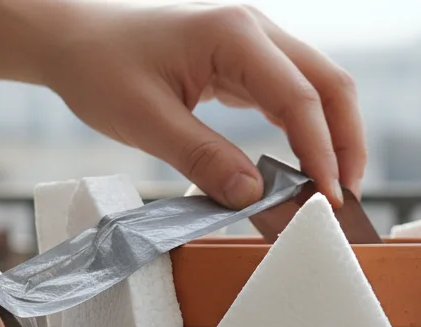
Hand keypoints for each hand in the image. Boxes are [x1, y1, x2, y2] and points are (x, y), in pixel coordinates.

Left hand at [43, 2, 364, 207]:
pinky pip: (294, 95)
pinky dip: (307, 132)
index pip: (300, 99)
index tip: (325, 201)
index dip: (321, 154)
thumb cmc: (100, 69)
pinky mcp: (248, 62)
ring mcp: (255, 43)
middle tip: (343, 200)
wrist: (74, 40)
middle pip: (330, 84)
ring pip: (320, 88)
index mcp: (233, 35)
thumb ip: (201, 158)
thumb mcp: (144, 120)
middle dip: (346, 144)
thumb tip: (253, 196)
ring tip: (330, 191)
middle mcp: (255, 30)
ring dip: (333, 138)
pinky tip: (303, 170)